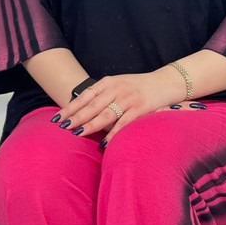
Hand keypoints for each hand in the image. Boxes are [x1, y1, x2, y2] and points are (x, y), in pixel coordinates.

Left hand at [49, 72, 183, 144]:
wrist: (167, 82)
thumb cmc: (139, 87)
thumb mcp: (119, 84)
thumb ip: (103, 94)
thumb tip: (82, 110)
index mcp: (108, 82)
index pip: (85, 96)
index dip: (70, 107)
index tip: (58, 118)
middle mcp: (117, 89)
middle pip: (92, 106)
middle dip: (76, 117)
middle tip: (62, 127)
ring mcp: (129, 98)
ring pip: (105, 114)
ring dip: (90, 125)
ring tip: (77, 134)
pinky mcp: (141, 108)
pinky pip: (124, 123)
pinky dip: (113, 133)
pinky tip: (103, 143)